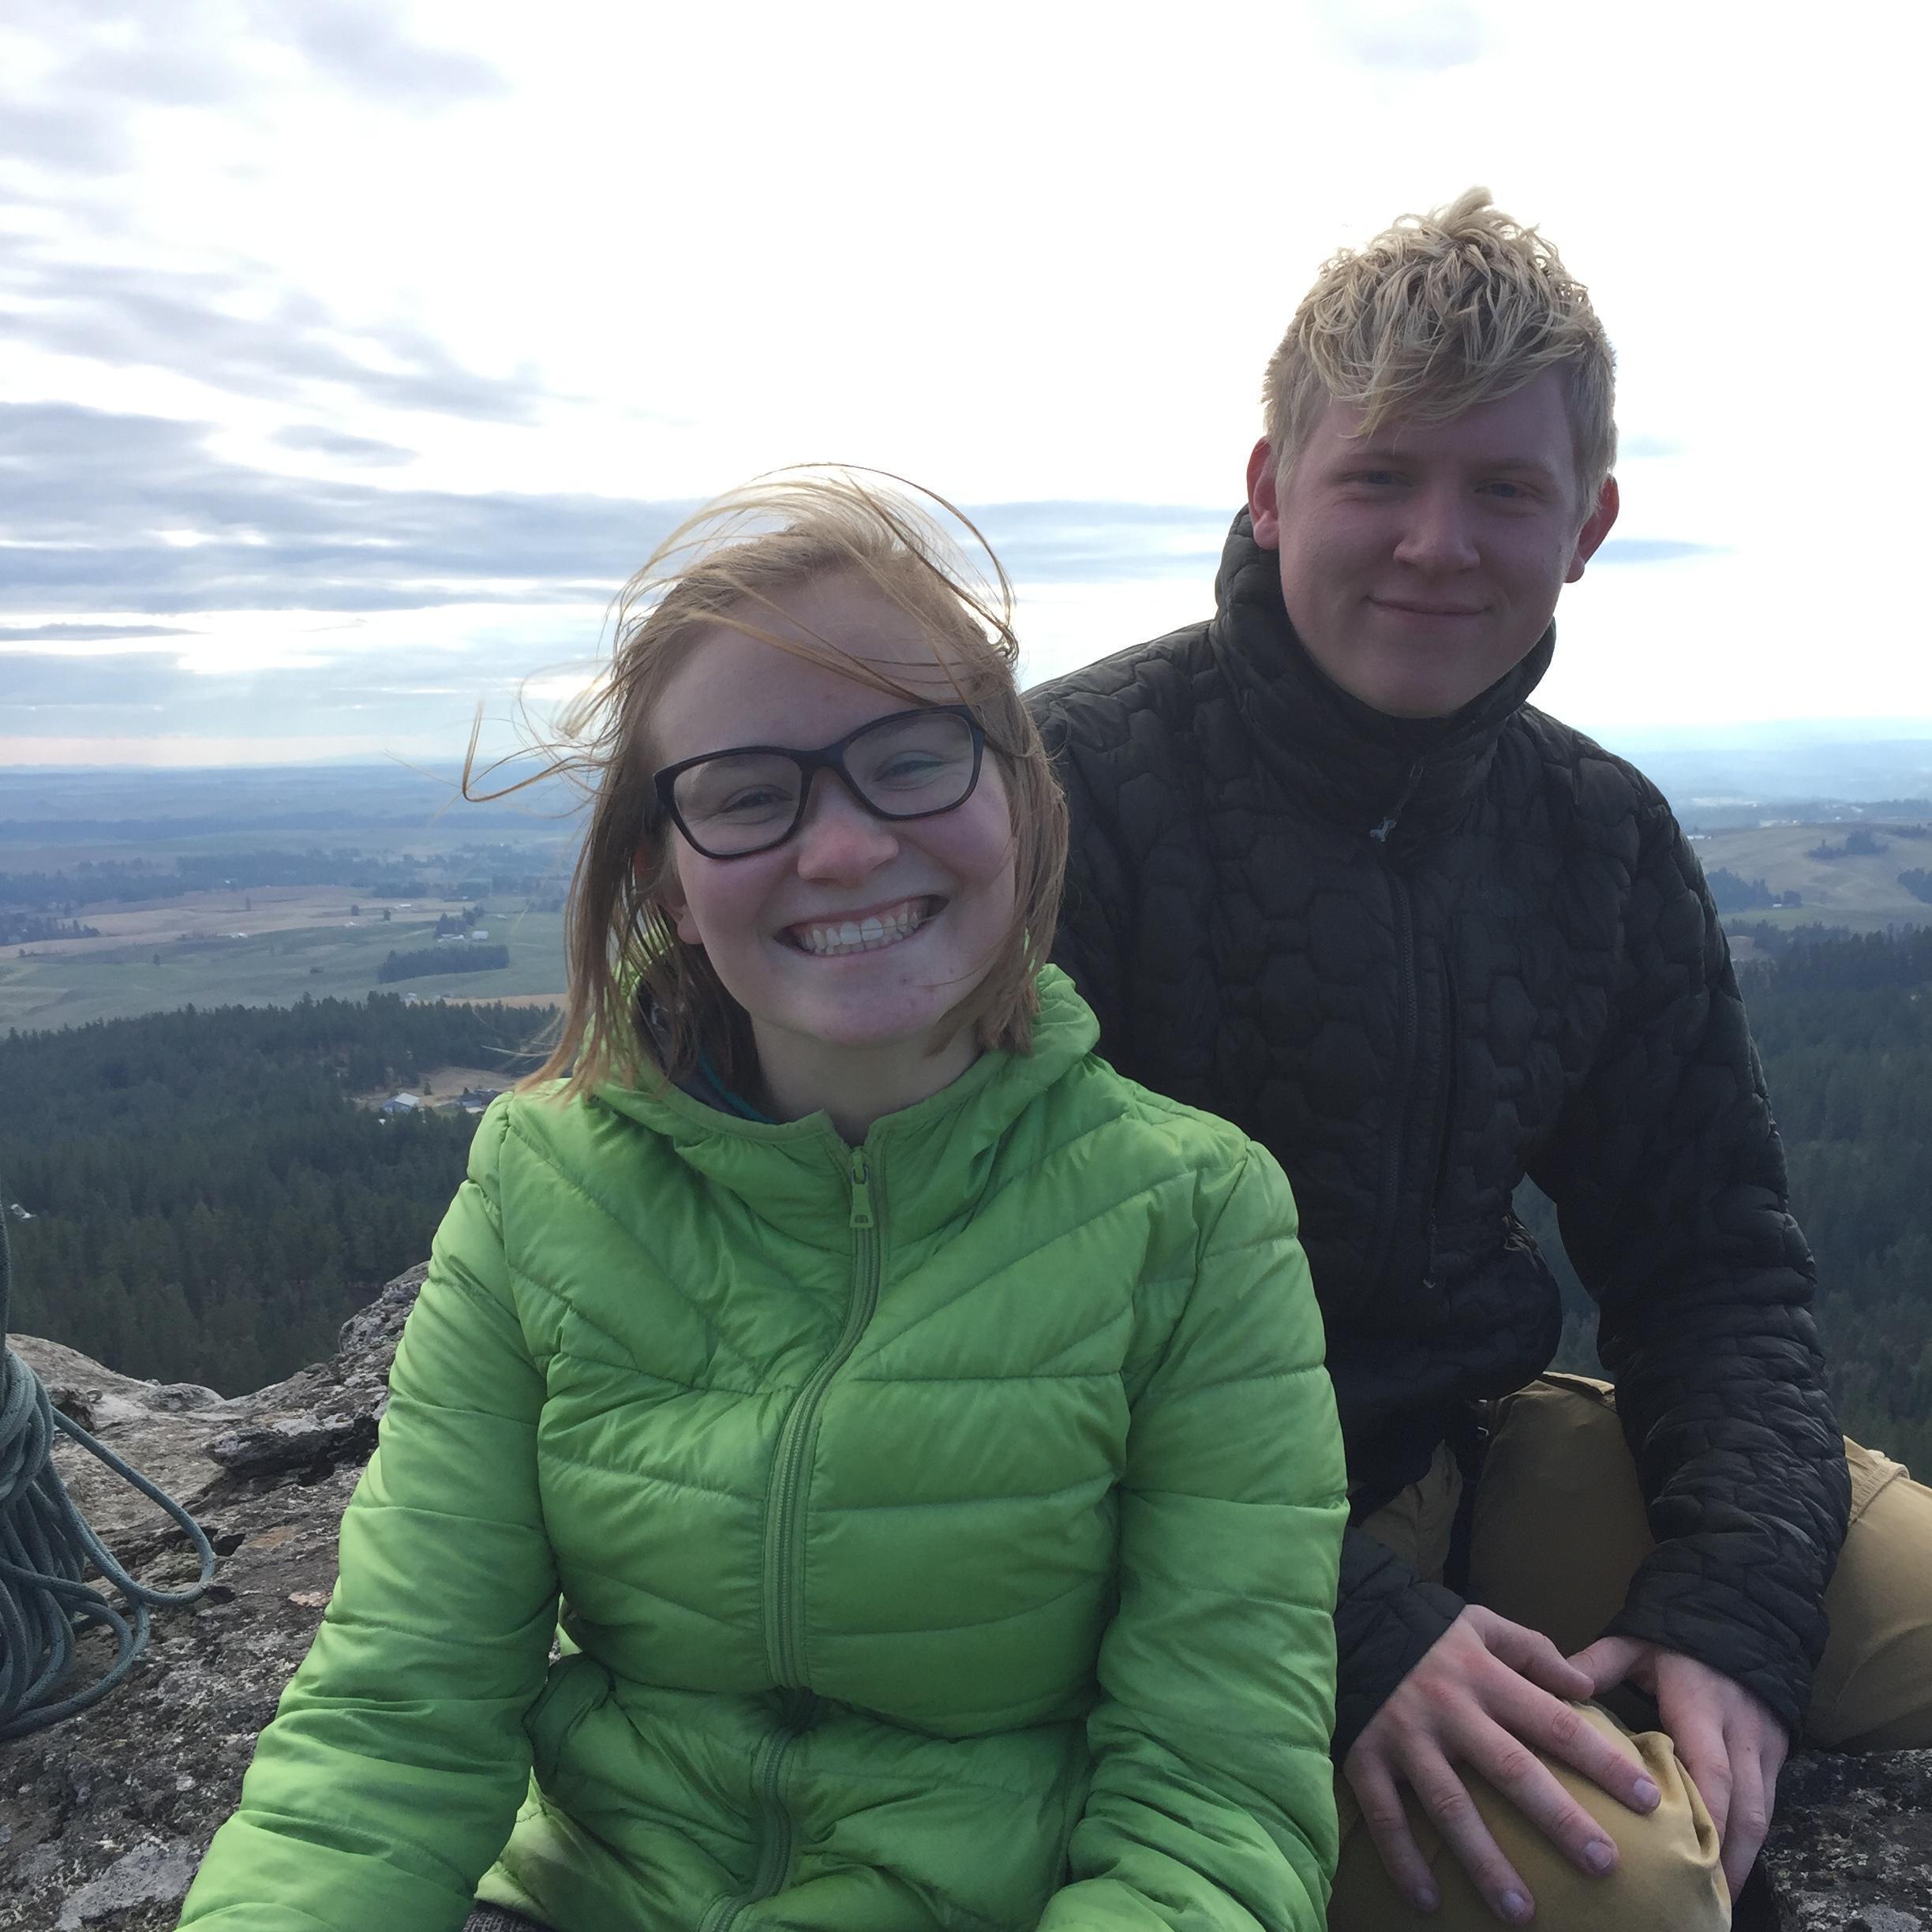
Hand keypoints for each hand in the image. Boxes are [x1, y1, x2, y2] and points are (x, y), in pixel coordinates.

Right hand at [1344, 1606, 1662, 1921]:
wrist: (1347, 1620)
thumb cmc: (1426, 1630)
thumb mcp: (1480, 1624)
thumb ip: (1532, 1650)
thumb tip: (1585, 1683)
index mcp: (1484, 1676)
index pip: (1554, 1722)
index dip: (1601, 1761)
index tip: (1646, 1799)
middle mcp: (1450, 1709)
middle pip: (1511, 1769)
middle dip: (1559, 1819)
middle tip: (1604, 1864)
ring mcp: (1406, 1737)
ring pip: (1450, 1806)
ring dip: (1486, 1861)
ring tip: (1521, 1912)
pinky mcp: (1366, 1757)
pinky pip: (1386, 1816)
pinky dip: (1404, 1859)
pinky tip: (1429, 1900)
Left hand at [1568, 1636, 1786, 1899]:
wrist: (1740, 1611)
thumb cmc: (1676, 1633)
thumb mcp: (1635, 1642)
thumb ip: (1596, 1662)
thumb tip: (1554, 1688)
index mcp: (1702, 1705)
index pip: (1708, 1770)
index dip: (1703, 1816)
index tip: (1686, 1857)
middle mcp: (1740, 1731)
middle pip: (1744, 1805)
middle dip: (1728, 1855)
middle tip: (1706, 1898)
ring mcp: (1766, 1744)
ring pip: (1763, 1812)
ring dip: (1745, 1856)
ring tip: (1719, 1896)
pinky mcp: (1779, 1752)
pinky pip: (1769, 1803)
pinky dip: (1752, 1837)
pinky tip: (1732, 1864)